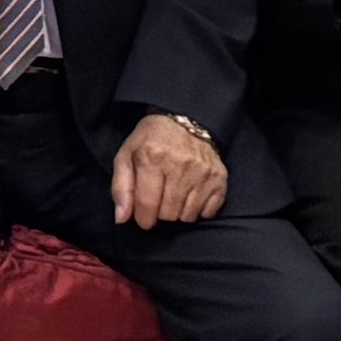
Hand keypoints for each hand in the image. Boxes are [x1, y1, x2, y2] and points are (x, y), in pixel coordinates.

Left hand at [112, 113, 227, 227]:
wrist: (185, 121)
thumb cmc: (151, 141)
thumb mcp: (126, 156)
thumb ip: (120, 188)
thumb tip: (121, 219)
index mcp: (152, 158)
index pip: (148, 204)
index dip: (143, 218)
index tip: (143, 218)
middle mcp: (180, 165)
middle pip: (168, 214)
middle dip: (160, 213)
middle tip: (159, 198)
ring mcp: (203, 172)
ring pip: (188, 216)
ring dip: (178, 212)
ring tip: (174, 194)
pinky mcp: (220, 179)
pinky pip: (208, 213)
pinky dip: (198, 210)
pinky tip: (191, 195)